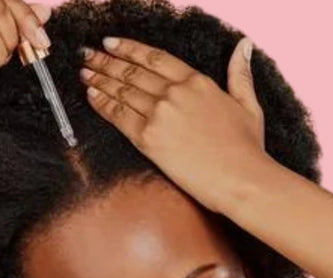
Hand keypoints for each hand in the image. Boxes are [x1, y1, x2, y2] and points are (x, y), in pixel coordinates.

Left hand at [80, 36, 267, 213]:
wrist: (240, 179)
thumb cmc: (247, 148)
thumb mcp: (248, 104)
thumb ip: (240, 74)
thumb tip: (244, 45)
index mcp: (197, 81)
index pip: (154, 57)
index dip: (128, 48)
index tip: (111, 43)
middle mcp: (175, 92)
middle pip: (132, 71)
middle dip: (105, 61)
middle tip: (87, 55)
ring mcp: (160, 113)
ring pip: (121, 90)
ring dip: (99, 79)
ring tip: (84, 73)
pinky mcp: (148, 137)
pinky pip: (118, 115)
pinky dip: (101, 103)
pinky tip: (91, 95)